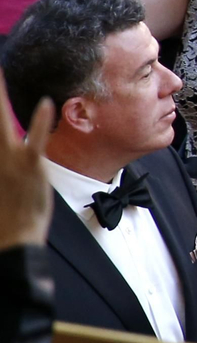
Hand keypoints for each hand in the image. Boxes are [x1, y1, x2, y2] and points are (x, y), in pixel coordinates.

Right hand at [0, 76, 53, 251]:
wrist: (13, 239)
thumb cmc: (5, 212)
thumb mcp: (1, 179)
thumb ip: (5, 156)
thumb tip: (10, 138)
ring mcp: (11, 160)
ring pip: (2, 123)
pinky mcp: (33, 166)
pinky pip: (37, 140)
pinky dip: (40, 122)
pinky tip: (46, 103)